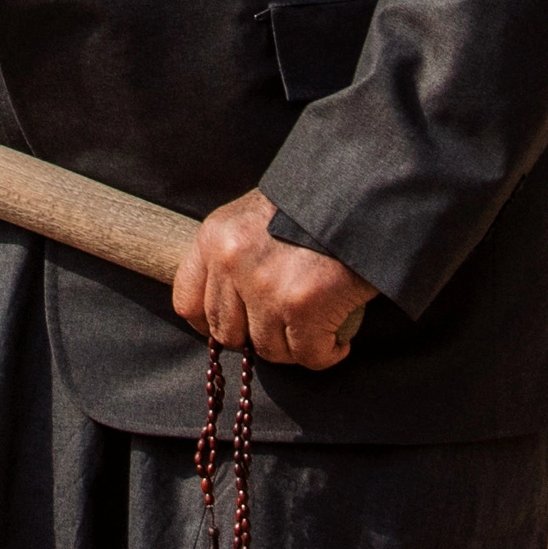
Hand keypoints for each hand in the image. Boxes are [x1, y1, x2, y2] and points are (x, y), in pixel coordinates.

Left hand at [174, 189, 376, 370]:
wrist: (360, 192)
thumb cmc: (312, 205)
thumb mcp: (254, 217)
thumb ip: (235, 254)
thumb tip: (230, 304)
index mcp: (214, 236)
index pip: (187, 301)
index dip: (208, 325)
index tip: (234, 330)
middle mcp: (231, 262)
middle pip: (227, 333)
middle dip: (257, 338)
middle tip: (284, 330)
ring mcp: (264, 287)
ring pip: (269, 349)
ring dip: (295, 348)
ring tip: (315, 332)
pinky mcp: (301, 306)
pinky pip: (308, 355)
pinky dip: (326, 354)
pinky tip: (338, 342)